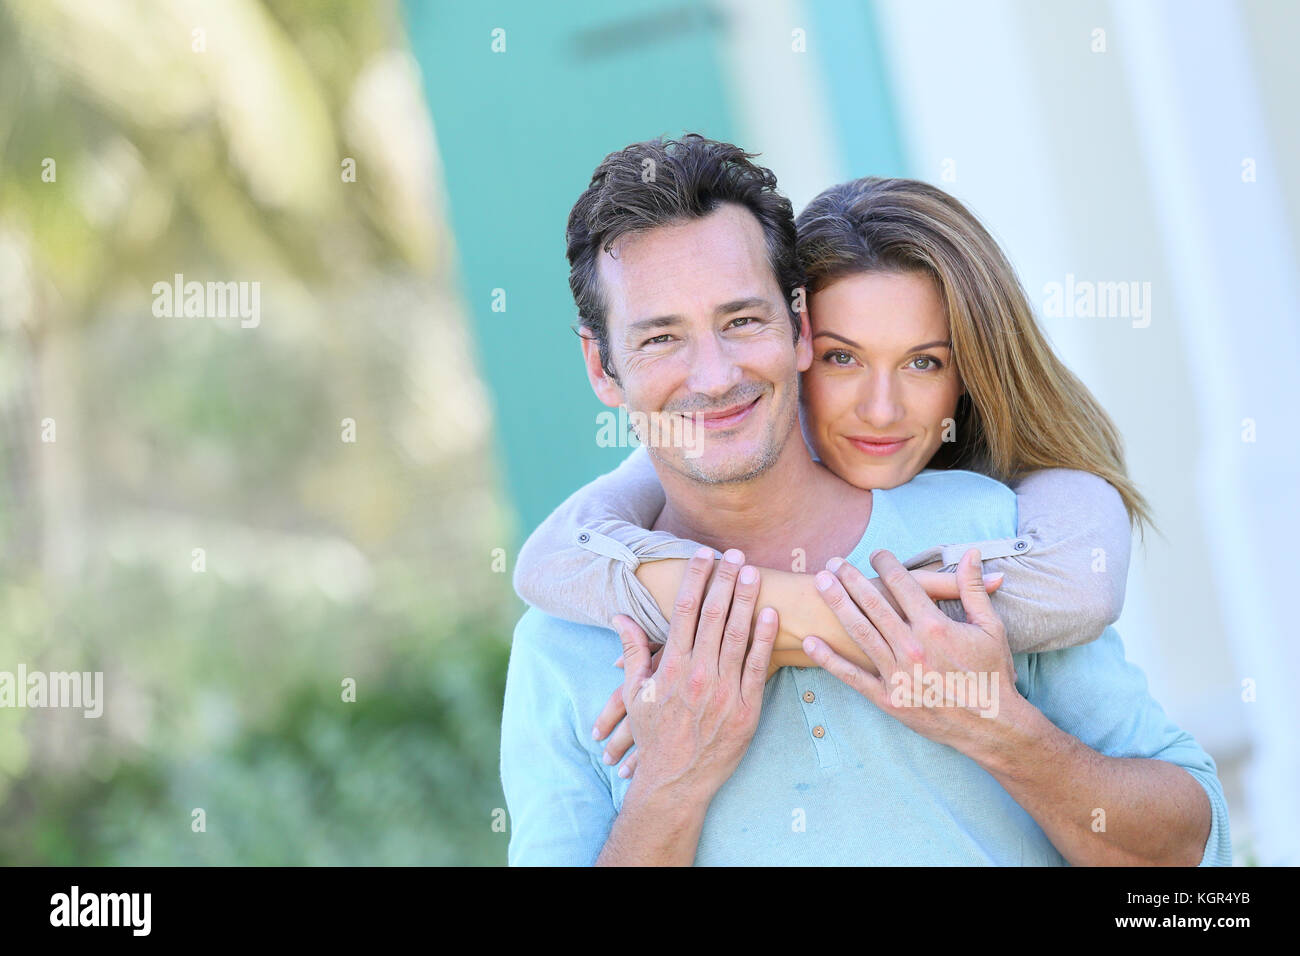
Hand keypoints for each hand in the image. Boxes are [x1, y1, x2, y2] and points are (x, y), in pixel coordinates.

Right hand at [611, 547, 777, 803]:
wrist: (676, 780)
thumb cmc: (653, 734)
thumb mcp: (634, 692)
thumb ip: (633, 651)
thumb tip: (620, 616)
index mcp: (670, 667)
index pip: (684, 610)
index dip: (695, 578)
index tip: (703, 553)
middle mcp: (698, 674)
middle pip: (713, 615)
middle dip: (724, 580)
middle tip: (735, 552)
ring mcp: (724, 691)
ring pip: (737, 635)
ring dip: (746, 600)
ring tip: (754, 572)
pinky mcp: (746, 710)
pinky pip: (758, 667)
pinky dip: (764, 639)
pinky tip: (770, 613)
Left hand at [801, 548, 1020, 754]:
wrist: (991, 726)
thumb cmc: (992, 674)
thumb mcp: (990, 627)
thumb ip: (973, 588)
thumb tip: (970, 552)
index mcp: (936, 627)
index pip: (903, 584)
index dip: (886, 564)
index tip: (875, 553)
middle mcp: (912, 647)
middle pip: (873, 603)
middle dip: (851, 578)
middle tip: (834, 562)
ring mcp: (897, 674)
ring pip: (859, 631)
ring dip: (837, 604)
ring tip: (821, 584)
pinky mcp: (888, 698)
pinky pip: (852, 676)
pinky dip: (829, 659)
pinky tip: (809, 642)